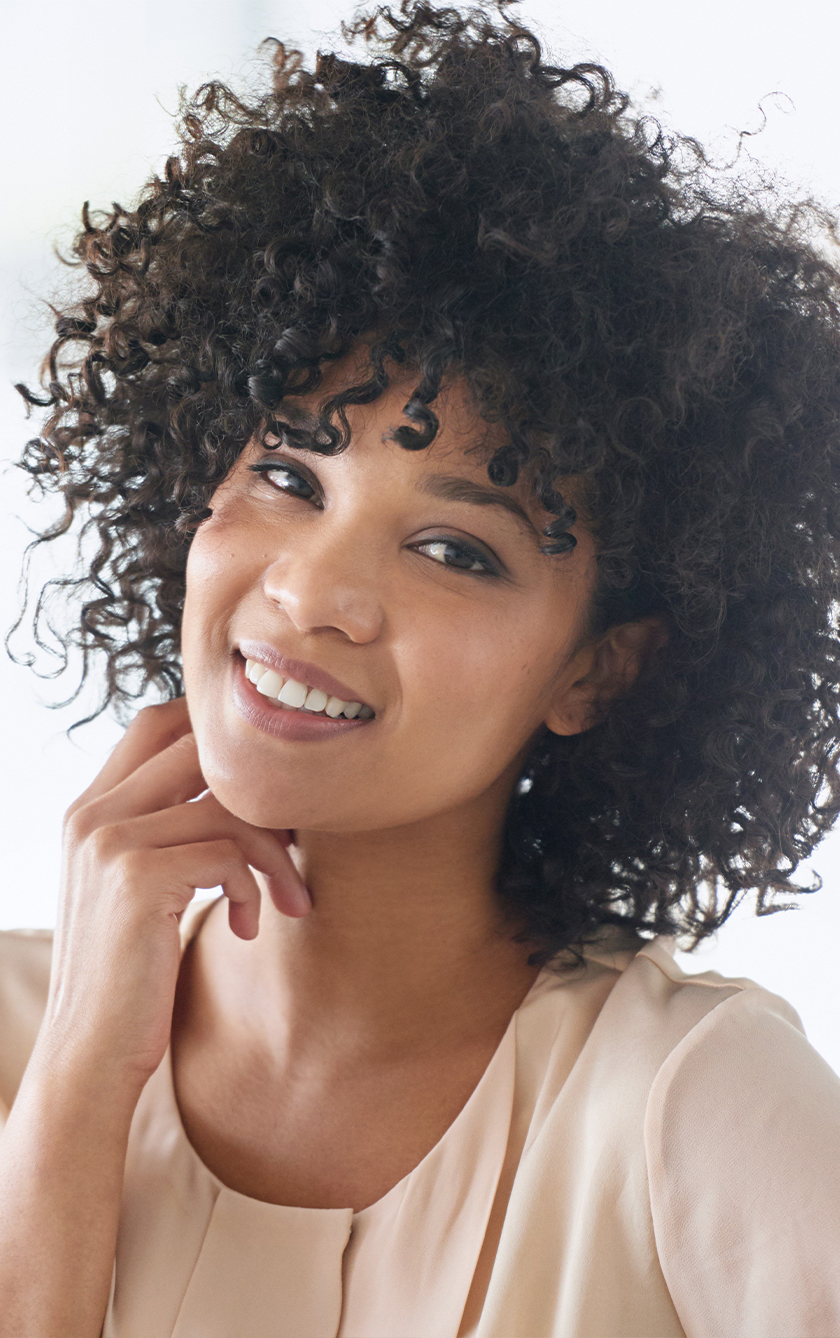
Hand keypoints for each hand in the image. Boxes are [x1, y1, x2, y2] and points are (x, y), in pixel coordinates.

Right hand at [39, 697, 308, 1088]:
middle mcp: (92, 814)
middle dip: (265, 795)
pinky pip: (230, 855)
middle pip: (201, 749)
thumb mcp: (140, 888)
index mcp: (89, 809)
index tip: (269, 782)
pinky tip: (248, 928)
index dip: (220, 735)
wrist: (90, 1053)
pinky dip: (255, 891)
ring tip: (290, 899)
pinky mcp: (137, 878)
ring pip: (229, 808)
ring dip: (277, 855)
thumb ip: (167, 831)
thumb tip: (249, 788)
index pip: (156, 722)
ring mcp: (110, 842)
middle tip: (296, 841)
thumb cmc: (130, 973)